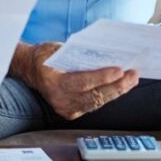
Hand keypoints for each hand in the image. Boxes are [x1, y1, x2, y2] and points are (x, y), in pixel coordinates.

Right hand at [15, 42, 138, 120]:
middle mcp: (59, 99)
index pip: (83, 81)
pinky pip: (93, 105)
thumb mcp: (57, 48)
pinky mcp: (70, 112)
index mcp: (53, 82)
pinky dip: (107, 96)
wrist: (28, 69)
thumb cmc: (44, 55)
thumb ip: (77, 54)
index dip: (103, 77)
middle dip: (117, 86)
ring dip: (116, 92)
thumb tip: (103, 54)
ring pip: (97, 103)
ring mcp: (65, 108)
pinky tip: (119, 87)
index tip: (120, 70)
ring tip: (131, 81)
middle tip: (133, 75)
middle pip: (94, 96)